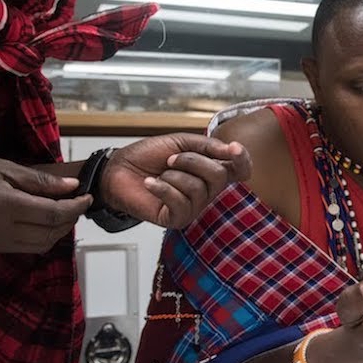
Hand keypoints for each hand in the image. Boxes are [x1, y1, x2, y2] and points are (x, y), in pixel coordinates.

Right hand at [0, 150, 91, 252]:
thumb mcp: (3, 167)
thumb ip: (39, 181)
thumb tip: (71, 188)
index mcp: (3, 206)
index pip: (52, 214)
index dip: (75, 208)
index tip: (88, 197)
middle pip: (49, 234)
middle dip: (69, 220)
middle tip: (78, 203)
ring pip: (38, 246)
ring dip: (56, 232)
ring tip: (63, 212)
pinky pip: (22, 248)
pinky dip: (38, 237)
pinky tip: (41, 221)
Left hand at [103, 134, 250, 227]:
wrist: (119, 169)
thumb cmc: (148, 156)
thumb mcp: (180, 142)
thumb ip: (207, 146)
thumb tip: (231, 151)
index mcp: (211, 172)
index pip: (240, 171)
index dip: (243, 160)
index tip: (233, 149)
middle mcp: (207, 191)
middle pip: (219, 176)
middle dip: (192, 161)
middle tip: (171, 159)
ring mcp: (193, 207)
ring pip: (197, 188)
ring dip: (173, 175)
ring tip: (160, 175)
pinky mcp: (176, 219)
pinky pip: (179, 202)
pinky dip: (161, 188)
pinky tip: (150, 183)